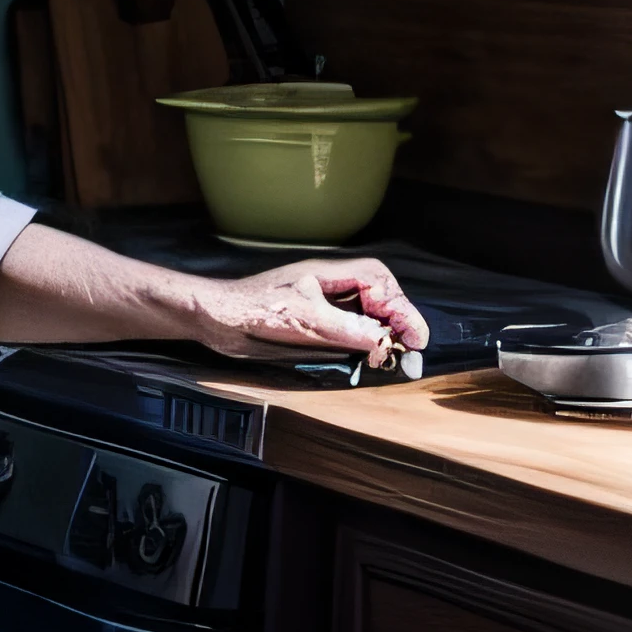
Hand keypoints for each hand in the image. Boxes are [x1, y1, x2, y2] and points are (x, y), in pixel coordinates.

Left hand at [182, 256, 428, 363]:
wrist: (215, 318)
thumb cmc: (252, 309)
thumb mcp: (302, 319)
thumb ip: (343, 329)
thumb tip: (382, 338)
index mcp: (331, 274)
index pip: (381, 283)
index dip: (402, 308)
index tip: (416, 337)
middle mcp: (330, 286)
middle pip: (379, 296)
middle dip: (399, 319)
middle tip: (412, 349)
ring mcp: (322, 304)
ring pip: (365, 313)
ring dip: (383, 332)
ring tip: (395, 355)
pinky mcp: (312, 322)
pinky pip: (348, 329)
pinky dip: (363, 342)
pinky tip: (368, 357)